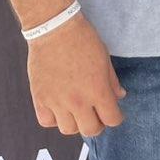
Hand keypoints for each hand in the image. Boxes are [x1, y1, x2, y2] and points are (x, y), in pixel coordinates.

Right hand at [28, 12, 125, 137]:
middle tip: (97, 114)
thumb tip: (119, 97)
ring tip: (78, 110)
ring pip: (68, 130)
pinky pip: (47, 122)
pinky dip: (54, 119)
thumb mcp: (104, 59)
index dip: (116, 118)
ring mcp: (57, 102)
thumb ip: (112, 82)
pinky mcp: (40, 98)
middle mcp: (77, 101)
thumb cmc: (83, 40)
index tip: (114, 113)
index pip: (112, 120)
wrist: (55, 29)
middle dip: (97, 124)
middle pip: (90, 130)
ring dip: (76, 122)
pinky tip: (59, 107)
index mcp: (97, 90)